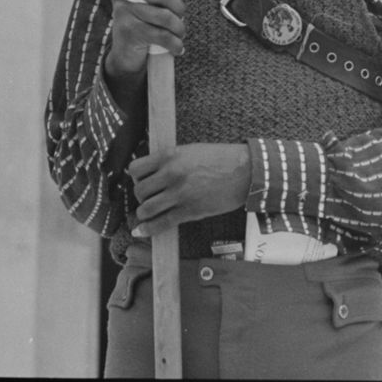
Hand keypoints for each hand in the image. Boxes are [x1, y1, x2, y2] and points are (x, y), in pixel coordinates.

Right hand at [105, 0, 197, 82]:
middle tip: (180, 16)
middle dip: (179, 7)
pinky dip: (175, 44)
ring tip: (180, 33)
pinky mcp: (129, 32)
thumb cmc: (147, 19)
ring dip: (179, 28)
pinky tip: (178, 47)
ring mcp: (123, 12)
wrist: (127, 52)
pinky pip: (162, 35)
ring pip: (165, 16)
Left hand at [128, 143, 250, 235]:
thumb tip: (153, 171)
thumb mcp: (191, 150)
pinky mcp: (189, 211)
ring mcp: (180, 194)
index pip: (136, 169)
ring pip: (146, 209)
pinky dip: (148, 230)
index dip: (136, 176)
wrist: (245, 172)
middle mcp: (171, 174)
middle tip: (149, 196)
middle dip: (141, 196)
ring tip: (149, 212)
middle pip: (139, 191)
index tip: (142, 179)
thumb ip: (171, 160)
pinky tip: (140, 231)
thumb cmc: (221, 158)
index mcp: (171, 156)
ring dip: (144, 213)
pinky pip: (161, 223)